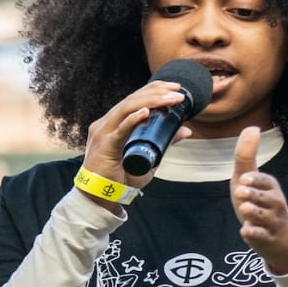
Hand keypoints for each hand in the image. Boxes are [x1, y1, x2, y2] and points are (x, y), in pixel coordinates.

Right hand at [79, 79, 188, 210]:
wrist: (101, 198)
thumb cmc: (121, 177)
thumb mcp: (149, 157)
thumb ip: (165, 143)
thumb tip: (186, 130)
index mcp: (114, 122)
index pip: (134, 98)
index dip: (153, 89)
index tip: (174, 88)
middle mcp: (106, 123)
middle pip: (131, 99)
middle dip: (156, 92)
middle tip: (178, 91)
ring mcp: (103, 133)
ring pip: (126, 108)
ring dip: (151, 102)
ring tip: (171, 100)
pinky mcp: (104, 147)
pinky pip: (120, 130)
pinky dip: (133, 119)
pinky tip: (146, 112)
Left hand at [231, 127, 287, 274]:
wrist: (281, 238)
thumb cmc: (261, 204)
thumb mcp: (251, 180)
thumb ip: (246, 156)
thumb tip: (252, 127)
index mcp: (271, 187)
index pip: (266, 181)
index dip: (255, 180)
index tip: (244, 178)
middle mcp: (275, 204)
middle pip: (267, 198)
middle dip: (254, 195)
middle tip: (240, 191)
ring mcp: (272, 222)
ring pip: (264, 217)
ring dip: (253, 213)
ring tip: (244, 209)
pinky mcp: (268, 239)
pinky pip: (262, 236)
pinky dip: (254, 234)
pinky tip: (245, 230)